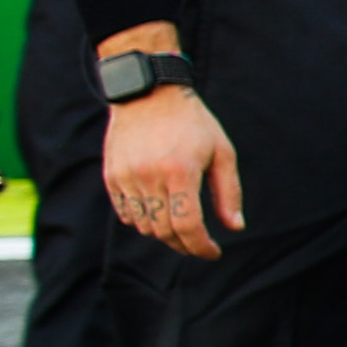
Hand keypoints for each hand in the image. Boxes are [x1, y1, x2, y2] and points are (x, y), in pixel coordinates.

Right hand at [107, 81, 243, 257]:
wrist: (149, 94)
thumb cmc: (193, 123)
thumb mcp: (222, 152)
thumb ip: (228, 192)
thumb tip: (235, 227)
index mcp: (180, 172)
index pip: (188, 226)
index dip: (201, 247)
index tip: (213, 252)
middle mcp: (149, 177)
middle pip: (164, 231)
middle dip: (185, 245)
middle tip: (199, 245)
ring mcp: (126, 177)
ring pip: (144, 226)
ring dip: (164, 235)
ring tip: (181, 229)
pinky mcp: (112, 176)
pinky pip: (125, 213)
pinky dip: (142, 222)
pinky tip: (158, 215)